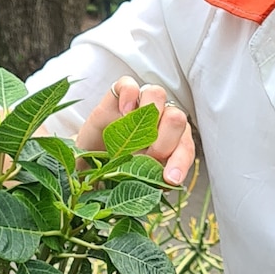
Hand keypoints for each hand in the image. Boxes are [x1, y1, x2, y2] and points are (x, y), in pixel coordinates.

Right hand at [75, 76, 194, 185]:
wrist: (89, 158)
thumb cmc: (117, 167)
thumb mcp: (135, 180)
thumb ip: (152, 180)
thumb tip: (166, 189)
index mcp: (172, 141)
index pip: (185, 147)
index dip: (180, 163)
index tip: (169, 179)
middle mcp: (160, 119)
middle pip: (177, 117)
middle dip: (164, 141)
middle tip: (148, 157)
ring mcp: (139, 104)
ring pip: (157, 94)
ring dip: (149, 114)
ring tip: (133, 134)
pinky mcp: (118, 95)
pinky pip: (129, 84)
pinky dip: (129, 95)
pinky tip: (124, 112)